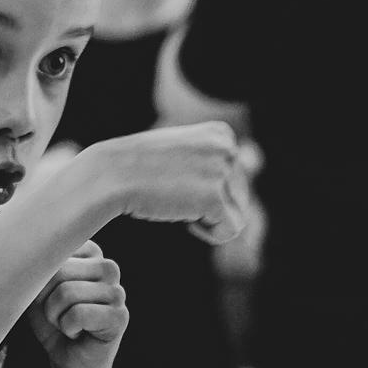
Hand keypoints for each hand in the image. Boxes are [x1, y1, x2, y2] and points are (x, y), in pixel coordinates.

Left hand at [29, 241, 126, 367]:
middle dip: (47, 300)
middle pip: (60, 270)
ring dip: (56, 317)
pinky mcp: (120, 316)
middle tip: (59, 315)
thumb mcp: (37, 289)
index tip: (49, 296)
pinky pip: (79, 313)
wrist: (68, 361)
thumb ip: (37, 268)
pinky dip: (68, 328)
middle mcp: (108, 267)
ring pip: (67, 292)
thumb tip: (30, 258)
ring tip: (68, 324)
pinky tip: (79, 333)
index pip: (52, 251)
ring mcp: (117, 292)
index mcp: (90, 253)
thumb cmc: (52, 323)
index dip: (39, 280)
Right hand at [76, 121, 248, 246]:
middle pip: (240, 196)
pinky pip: (230, 230)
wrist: (112, 176)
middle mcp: (228, 147)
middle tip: (175, 194)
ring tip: (178, 202)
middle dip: (210, 205)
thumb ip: (213, 161)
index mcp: (223, 133)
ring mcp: (222, 170)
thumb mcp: (183, 153)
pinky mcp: (215, 196)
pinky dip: (209, 233)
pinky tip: (184, 220)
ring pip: (237, 214)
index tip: (178, 179)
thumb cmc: (141, 168)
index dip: (208, 188)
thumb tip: (255, 162)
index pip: (236, 177)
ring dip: (208, 218)